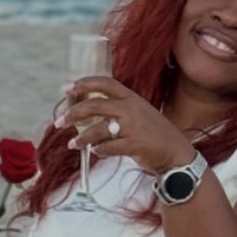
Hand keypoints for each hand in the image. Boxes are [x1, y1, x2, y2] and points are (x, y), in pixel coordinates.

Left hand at [60, 76, 195, 177]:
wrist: (176, 153)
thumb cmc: (154, 134)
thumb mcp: (139, 113)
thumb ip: (117, 109)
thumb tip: (86, 111)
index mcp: (131, 97)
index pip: (104, 83)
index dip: (84, 83)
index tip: (66, 88)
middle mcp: (131, 109)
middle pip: (94, 105)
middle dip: (73, 114)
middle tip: (60, 122)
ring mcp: (133, 127)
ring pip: (97, 130)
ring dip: (82, 138)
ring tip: (73, 144)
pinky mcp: (134, 145)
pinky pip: (107, 148)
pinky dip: (99, 151)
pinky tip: (97, 152)